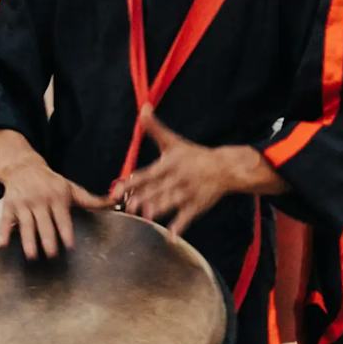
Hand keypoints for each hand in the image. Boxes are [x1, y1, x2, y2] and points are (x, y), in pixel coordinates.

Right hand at [0, 149, 103, 261]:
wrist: (24, 168)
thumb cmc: (52, 183)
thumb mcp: (72, 189)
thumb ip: (92, 200)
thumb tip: (116, 204)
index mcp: (57, 197)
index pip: (62, 217)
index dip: (65, 231)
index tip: (70, 246)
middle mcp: (39, 200)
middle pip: (44, 223)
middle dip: (48, 239)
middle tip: (52, 255)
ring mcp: (23, 203)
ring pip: (25, 224)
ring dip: (28, 240)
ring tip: (32, 256)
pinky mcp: (8, 206)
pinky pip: (4, 220)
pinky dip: (2, 232)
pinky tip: (2, 245)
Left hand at [113, 112, 279, 233]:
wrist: (224, 167)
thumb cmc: (194, 155)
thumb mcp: (173, 141)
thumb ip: (154, 128)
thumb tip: (143, 107)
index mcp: (169, 164)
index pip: (146, 174)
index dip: (131, 182)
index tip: (118, 189)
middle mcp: (178, 179)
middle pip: (157, 190)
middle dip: (144, 198)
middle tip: (130, 207)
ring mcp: (188, 193)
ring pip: (171, 202)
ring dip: (159, 209)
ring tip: (147, 216)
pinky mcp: (197, 205)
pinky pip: (187, 217)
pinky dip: (180, 227)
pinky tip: (171, 236)